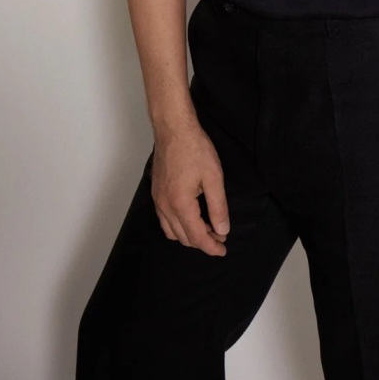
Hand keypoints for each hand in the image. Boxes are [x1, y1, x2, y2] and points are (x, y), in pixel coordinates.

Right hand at [150, 119, 229, 255]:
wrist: (173, 129)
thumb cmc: (194, 149)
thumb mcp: (213, 177)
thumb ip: (218, 206)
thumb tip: (222, 230)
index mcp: (180, 204)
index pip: (196, 236)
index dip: (211, 246)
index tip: (223, 250)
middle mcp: (165, 206)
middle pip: (183, 237)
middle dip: (203, 241)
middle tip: (220, 236)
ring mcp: (157, 200)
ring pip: (171, 232)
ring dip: (189, 235)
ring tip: (208, 228)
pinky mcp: (155, 193)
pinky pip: (165, 220)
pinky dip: (178, 226)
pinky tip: (191, 218)